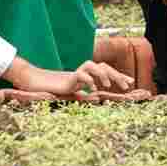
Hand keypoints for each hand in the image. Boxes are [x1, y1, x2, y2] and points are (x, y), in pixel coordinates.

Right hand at [4, 58, 133, 94]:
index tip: (130, 82)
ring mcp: (77, 74)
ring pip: (94, 67)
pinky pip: (81, 75)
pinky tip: (93, 89)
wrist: (36, 83)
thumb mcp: (73, 93)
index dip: (118, 76)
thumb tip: (96, 98)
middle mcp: (84, 73)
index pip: (106, 71)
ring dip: (104, 75)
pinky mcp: (69, 78)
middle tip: (128, 85)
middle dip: (116, 75)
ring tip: (108, 86)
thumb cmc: (53, 89)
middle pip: (104, 67)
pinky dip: (88, 80)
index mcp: (87, 76)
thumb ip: (83, 94)